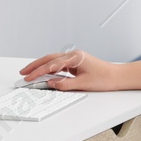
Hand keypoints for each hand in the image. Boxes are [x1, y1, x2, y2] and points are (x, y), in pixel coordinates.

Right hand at [19, 51, 140, 91]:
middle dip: (35, 66)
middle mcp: (73, 55)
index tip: (29, 77)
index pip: (52, 64)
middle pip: (49, 59)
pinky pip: (58, 65)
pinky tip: (43, 74)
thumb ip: (65, 84)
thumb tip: (51, 84)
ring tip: (29, 73)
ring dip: (40, 66)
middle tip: (23, 73)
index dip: (39, 72)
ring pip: (52, 61)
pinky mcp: (75, 63)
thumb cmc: (104, 78)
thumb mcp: (83, 84)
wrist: (117, 76)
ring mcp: (74, 59)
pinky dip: (49, 69)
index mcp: (75, 57)